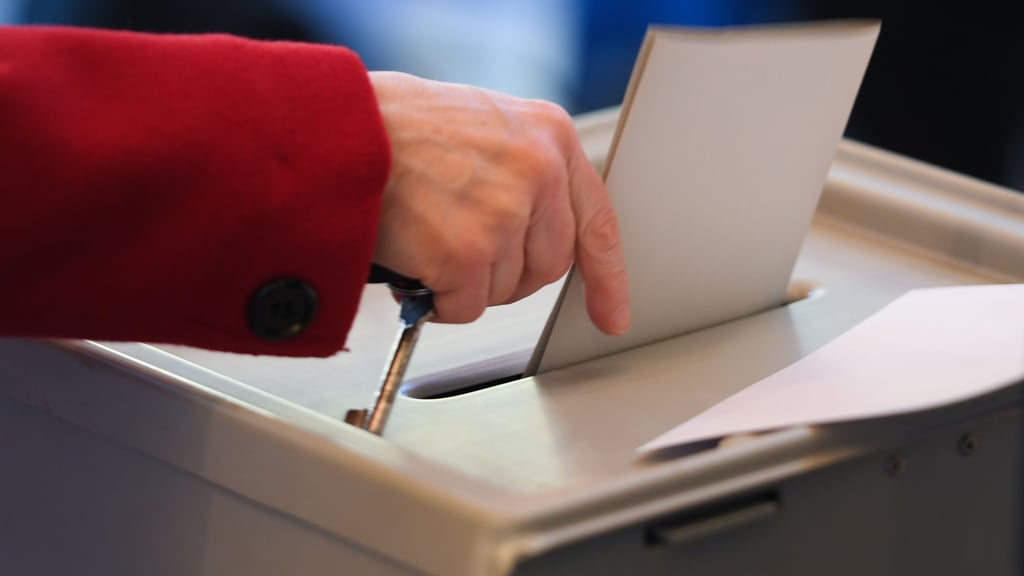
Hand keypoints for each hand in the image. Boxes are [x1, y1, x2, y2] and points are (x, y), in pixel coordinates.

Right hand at [367, 72, 629, 334]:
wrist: (338, 129)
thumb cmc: (393, 126)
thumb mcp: (482, 124)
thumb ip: (520, 169)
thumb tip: (531, 226)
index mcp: (548, 137)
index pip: (596, 220)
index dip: (606, 276)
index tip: (611, 314)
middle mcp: (539, 172)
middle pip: (548, 265)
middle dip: (508, 275)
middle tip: (463, 255)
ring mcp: (506, 213)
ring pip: (505, 289)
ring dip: (465, 281)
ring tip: (427, 235)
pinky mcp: (468, 252)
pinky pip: (465, 307)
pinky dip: (437, 298)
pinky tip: (414, 259)